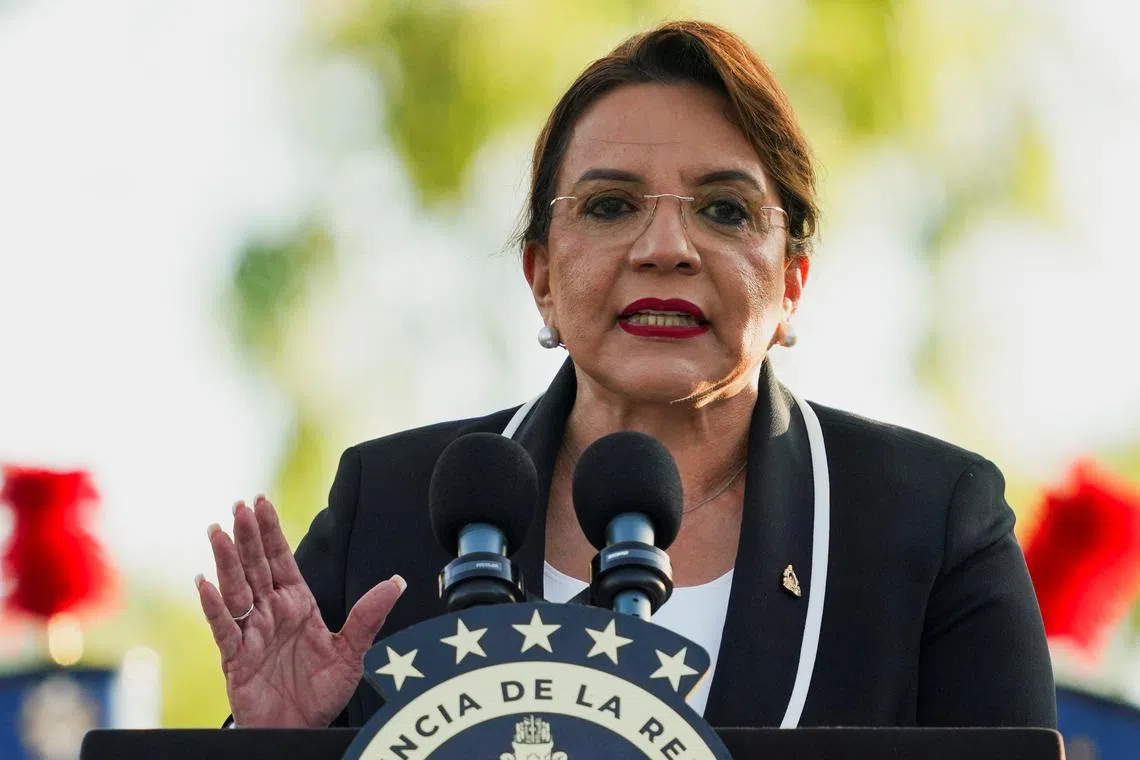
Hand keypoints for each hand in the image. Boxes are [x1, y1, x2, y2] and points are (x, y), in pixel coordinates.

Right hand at [196, 496, 404, 727]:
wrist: (301, 729)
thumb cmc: (321, 692)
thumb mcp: (353, 652)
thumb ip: (369, 616)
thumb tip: (398, 582)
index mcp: (297, 603)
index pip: (281, 559)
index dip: (270, 532)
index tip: (261, 502)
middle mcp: (271, 612)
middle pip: (256, 567)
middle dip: (248, 536)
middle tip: (239, 506)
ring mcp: (251, 633)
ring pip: (236, 590)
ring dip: (226, 561)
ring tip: (217, 532)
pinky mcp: (236, 658)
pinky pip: (223, 628)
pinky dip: (213, 606)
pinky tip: (204, 584)